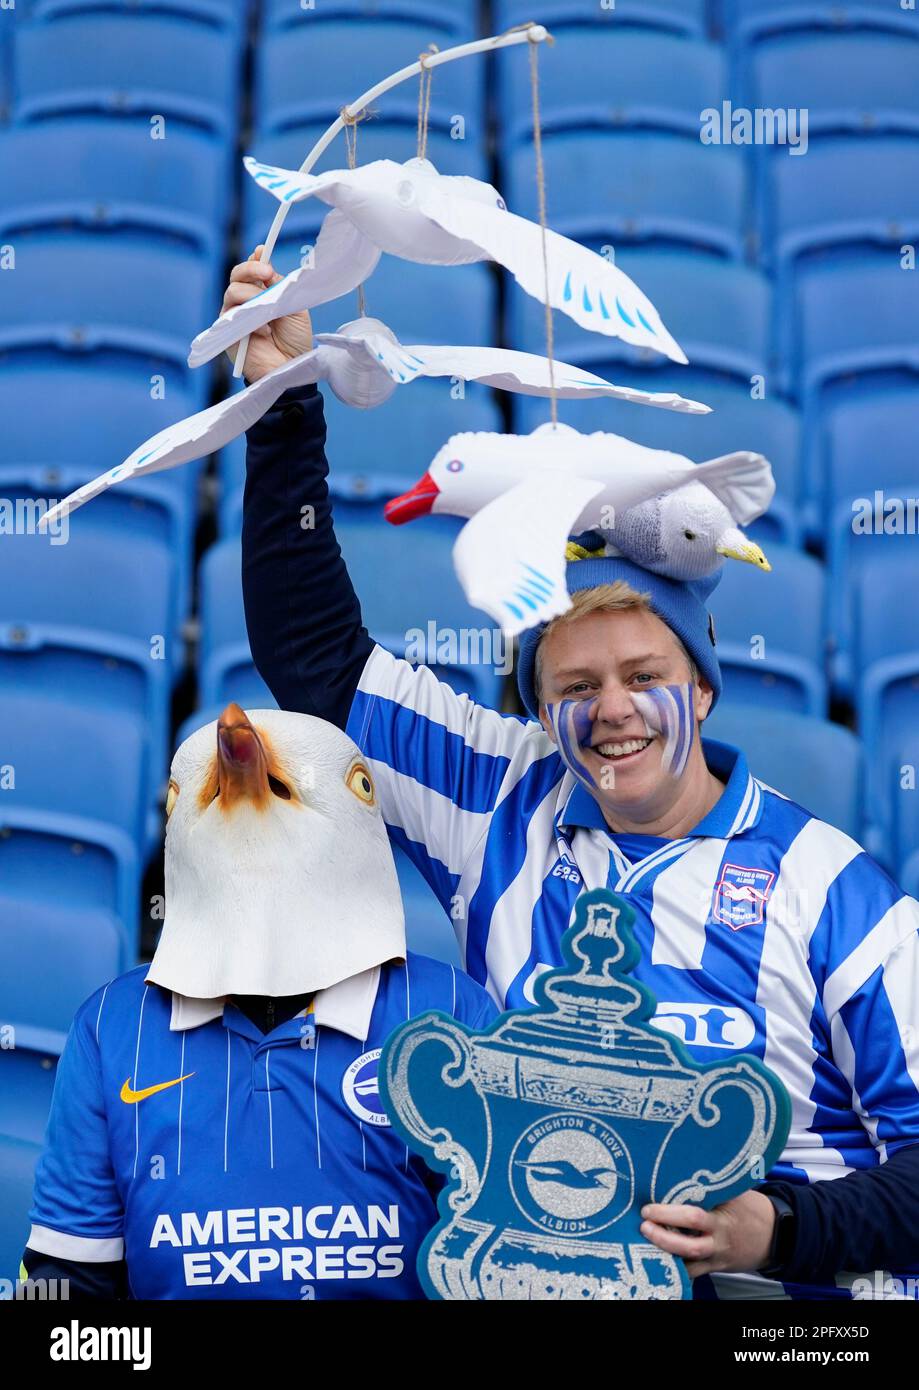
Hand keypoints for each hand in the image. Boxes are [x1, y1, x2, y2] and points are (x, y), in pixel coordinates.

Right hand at [221, 244, 313, 381]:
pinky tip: (264, 330)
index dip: (255, 260)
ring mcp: (235, 315)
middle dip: (250, 269)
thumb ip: (279, 287)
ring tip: (268, 309)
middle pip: (236, 275)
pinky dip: (249, 318)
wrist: (291, 368)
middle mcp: (246, 301)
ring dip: (250, 295)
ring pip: (232, 291)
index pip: (252, 270)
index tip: (263, 253)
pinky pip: (230, 315)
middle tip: (266, 273)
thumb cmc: (295, 340)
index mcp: (262, 293)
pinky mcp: (227, 332)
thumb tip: (266, 264)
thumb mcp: (294, 307)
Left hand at [639, 1190, 775, 1277]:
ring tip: (644, 1243)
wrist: (775, 1235)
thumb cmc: (750, 1208)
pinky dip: (677, 1268)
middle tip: (644, 1225)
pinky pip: (694, 1273)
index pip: (693, 1217)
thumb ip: (711, 1185)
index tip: (648, 1208)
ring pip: (689, 1265)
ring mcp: (717, 1258)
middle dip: (662, 1237)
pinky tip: (659, 1258)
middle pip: (688, 1245)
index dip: (668, 1213)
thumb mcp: (734, 1192)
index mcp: (722, 1219)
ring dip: (666, 1255)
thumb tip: (682, 1164)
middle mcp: (718, 1241)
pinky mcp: (715, 1268)